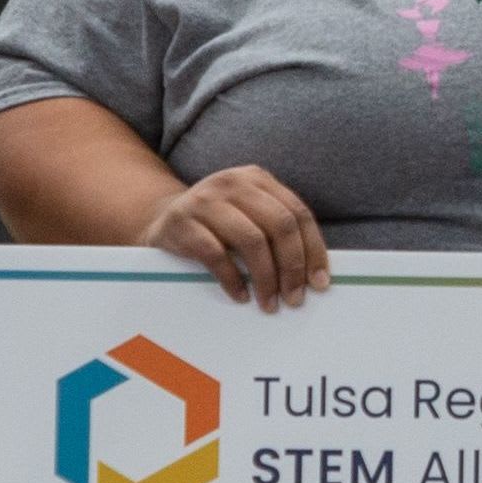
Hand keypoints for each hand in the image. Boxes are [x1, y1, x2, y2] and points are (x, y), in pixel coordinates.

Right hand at [140, 166, 331, 310]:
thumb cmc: (217, 226)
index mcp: (257, 179)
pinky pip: (215, 254)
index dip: (313, 250)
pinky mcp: (181, 222)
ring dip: (266, 278)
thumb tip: (313, 275)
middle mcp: (233, 183)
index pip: (297, 213)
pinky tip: (240, 295)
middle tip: (295, 298)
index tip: (319, 283)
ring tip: (269, 303)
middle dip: (292, 266)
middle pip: (279, 225)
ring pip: (251, 240)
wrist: (161, 220)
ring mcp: (205, 200)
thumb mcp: (249, 216)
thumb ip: (277, 232)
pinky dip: (232, 279)